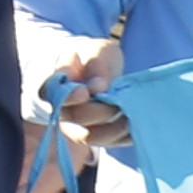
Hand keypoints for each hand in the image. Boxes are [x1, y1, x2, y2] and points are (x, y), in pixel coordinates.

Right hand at [47, 39, 123, 154]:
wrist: (91, 68)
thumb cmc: (92, 57)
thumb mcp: (95, 50)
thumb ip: (95, 64)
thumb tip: (99, 86)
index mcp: (54, 86)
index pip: (53, 95)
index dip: (69, 97)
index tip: (84, 93)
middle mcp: (62, 110)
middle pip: (77, 118)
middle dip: (102, 110)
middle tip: (120, 101)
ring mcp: (76, 126)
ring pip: (92, 136)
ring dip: (116, 127)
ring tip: (132, 114)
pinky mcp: (97, 135)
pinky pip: (110, 142)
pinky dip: (127, 136)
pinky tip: (139, 124)